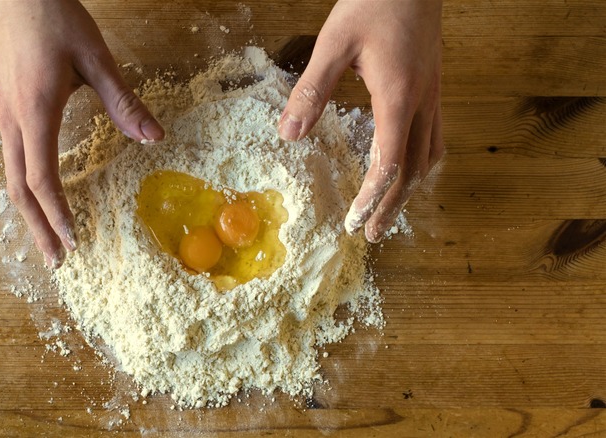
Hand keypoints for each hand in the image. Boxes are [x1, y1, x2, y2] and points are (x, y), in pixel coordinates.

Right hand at [0, 0, 163, 267]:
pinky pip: (12, 161)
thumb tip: (154, 137)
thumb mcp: (95, 58)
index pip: (42, 177)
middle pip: (19, 190)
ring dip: (30, 214)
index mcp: (35, 110)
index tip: (75, 242)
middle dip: (38, 229)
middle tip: (57, 262)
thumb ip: (124, 101)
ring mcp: (5, 116)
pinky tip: (39, 200)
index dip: (58, 214)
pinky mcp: (6, 111)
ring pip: (12, 178)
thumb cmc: (55, 19)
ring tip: (47, 241)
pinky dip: (26, 191)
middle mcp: (13, 120)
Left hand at [278, 0, 443, 242]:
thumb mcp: (333, 43)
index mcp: (398, 97)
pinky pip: (435, 137)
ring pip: (429, 156)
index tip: (354, 222)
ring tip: (391, 214)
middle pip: (412, 170)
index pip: (389, 163)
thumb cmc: (375, 2)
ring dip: (410, 190)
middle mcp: (422, 103)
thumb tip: (288, 135)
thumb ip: (311, 90)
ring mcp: (433, 96)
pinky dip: (422, 164)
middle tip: (371, 234)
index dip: (373, 198)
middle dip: (391, 206)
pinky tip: (410, 170)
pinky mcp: (433, 88)